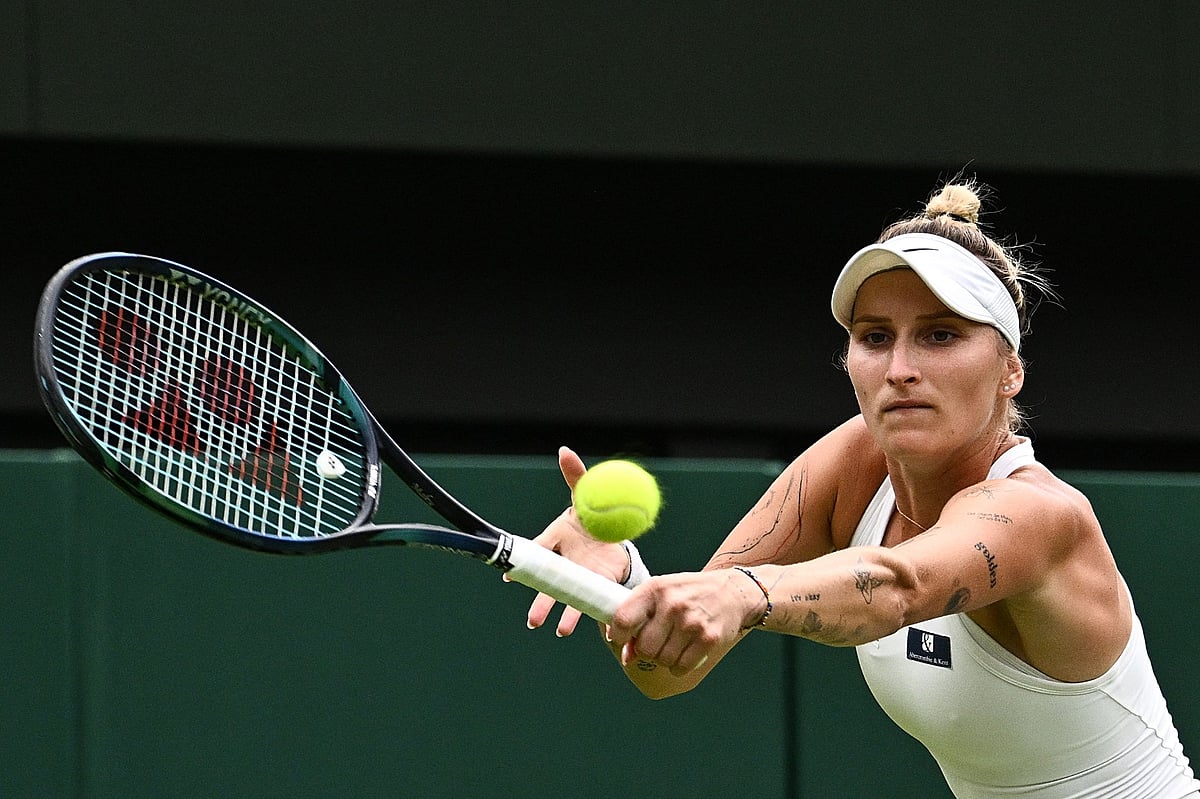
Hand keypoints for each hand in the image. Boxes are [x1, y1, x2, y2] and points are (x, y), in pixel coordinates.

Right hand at [518, 446, 630, 636]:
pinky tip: (594, 629)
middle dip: (541, 602)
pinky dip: (589, 615)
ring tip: (559, 631)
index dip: (525, 567)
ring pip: (567, 598)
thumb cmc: (590, 514)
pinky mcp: (596, 585)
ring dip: (563, 615)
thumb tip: (564, 451)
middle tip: (534, 620)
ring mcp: (579, 577)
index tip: (511, 579)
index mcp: (557, 539)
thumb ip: (576, 477)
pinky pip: (591, 602)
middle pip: (550, 585)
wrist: (615, 531)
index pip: (539, 552)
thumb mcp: (587, 495)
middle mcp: (564, 562)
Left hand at [607, 569, 754, 675]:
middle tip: (656, 642)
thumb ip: (639, 618)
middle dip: (647, 650)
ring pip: (663, 660)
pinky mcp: (708, 638)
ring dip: (664, 658)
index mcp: (655, 588)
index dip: (618, 636)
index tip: (621, 640)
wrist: (731, 591)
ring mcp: (692, 622)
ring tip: (674, 643)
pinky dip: (679, 666)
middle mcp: (673, 604)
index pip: (623, 619)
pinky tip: (685, 651)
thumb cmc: (689, 593)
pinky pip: (681, 667)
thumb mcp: (661, 593)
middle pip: (644, 647)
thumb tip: (627, 657)